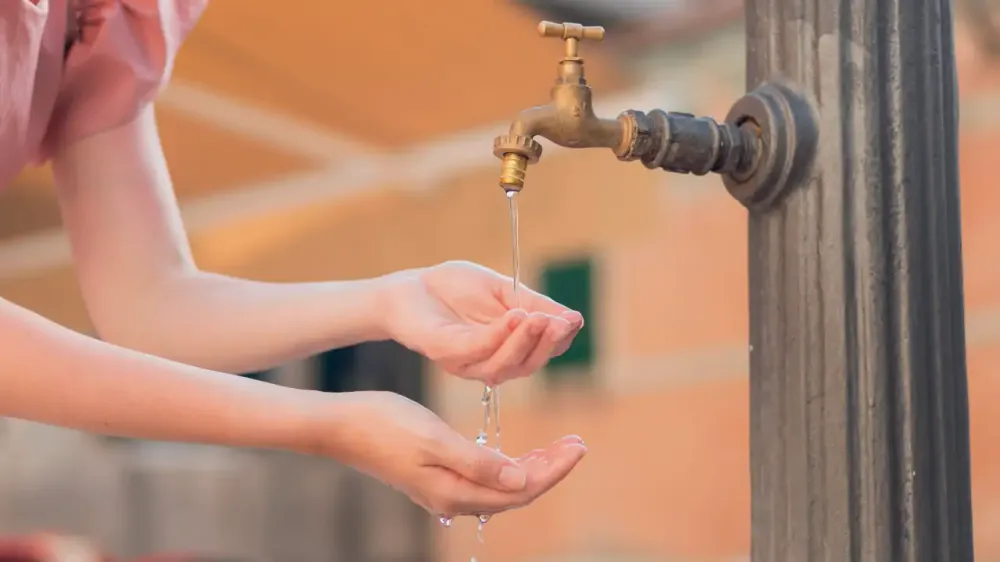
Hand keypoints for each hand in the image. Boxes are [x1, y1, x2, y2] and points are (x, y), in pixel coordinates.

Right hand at [315, 391, 586, 516]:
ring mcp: (443, 489)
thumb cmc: (384, 424)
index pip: (520, 488)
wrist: (340, 425)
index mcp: (455, 490)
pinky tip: (518, 453)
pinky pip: (485, 479)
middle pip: (516, 491)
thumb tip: (522, 479)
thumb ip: (478, 462)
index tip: (579, 445)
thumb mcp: (434, 438)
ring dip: (533, 467)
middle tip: (578, 443)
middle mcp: (452, 497)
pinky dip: (509, 466)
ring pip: (502, 486)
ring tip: (559, 447)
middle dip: (551, 469)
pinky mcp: (436, 477)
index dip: (554, 469)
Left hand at [382, 261, 584, 383]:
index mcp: (507, 349)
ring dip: (525, 341)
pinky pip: (477, 350)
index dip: (559, 338)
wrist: (410, 285)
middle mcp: (489, 362)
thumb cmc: (455, 288)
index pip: (541, 352)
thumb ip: (534, 305)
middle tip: (561, 323)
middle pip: (527, 365)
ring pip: (504, 365)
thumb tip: (574, 319)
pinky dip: (499, 336)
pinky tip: (514, 316)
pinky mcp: (445, 352)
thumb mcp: (504, 291)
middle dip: (547, 344)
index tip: (573, 319)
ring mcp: (467, 362)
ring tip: (539, 318)